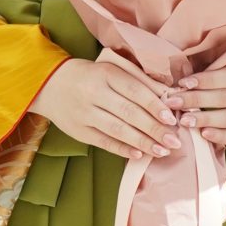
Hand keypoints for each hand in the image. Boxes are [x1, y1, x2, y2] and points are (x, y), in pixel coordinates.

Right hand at [30, 58, 179, 161]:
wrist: (50, 83)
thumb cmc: (92, 76)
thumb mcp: (112, 70)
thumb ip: (138, 82)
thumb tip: (168, 98)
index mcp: (106, 74)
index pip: (135, 91)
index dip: (155, 106)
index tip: (172, 119)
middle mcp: (94, 93)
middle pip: (129, 113)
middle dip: (154, 129)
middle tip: (174, 141)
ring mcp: (84, 113)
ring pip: (117, 130)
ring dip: (142, 142)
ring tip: (162, 151)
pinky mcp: (78, 130)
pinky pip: (104, 142)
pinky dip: (122, 149)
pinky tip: (139, 155)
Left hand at [178, 59, 225, 147]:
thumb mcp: (224, 67)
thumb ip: (207, 73)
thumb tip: (180, 83)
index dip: (204, 80)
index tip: (183, 83)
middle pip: (225, 98)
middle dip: (196, 100)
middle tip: (174, 103)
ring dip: (205, 119)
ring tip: (184, 120)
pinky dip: (219, 136)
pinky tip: (203, 134)